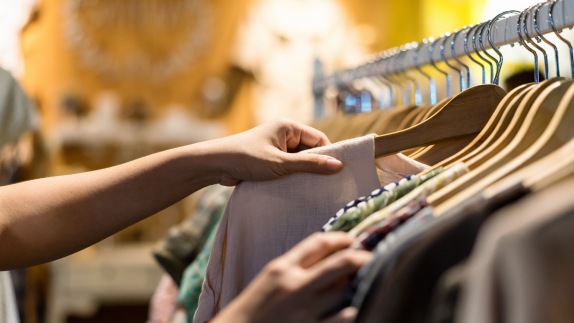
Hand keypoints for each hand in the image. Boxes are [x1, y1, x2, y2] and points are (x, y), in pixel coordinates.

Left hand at [206, 118, 343, 185]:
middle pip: (310, 151)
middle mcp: (284, 134)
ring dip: (302, 173)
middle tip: (327, 184)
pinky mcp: (270, 159)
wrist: (215, 165)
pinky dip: (292, 177)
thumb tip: (338, 165)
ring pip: (299, 161)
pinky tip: (297, 189)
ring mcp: (277, 147)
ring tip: (312, 188)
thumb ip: (310, 165)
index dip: (328, 155)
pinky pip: (288, 167)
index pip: (319, 139)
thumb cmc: (247, 159)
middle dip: (315, 166)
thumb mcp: (281, 163)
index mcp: (289, 127)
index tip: (337, 172)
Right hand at [212, 232, 371, 322]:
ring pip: (347, 291)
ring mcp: (305, 311)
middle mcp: (295, 286)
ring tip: (368, 282)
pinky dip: (355, 311)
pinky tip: (360, 307)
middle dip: (363, 258)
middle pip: (341, 263)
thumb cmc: (254, 308)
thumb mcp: (270, 279)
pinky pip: (344, 319)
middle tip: (373, 257)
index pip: (319, 243)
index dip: (341, 238)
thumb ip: (297, 267)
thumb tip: (331, 258)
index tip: (353, 240)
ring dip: (361, 285)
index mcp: (282, 268)